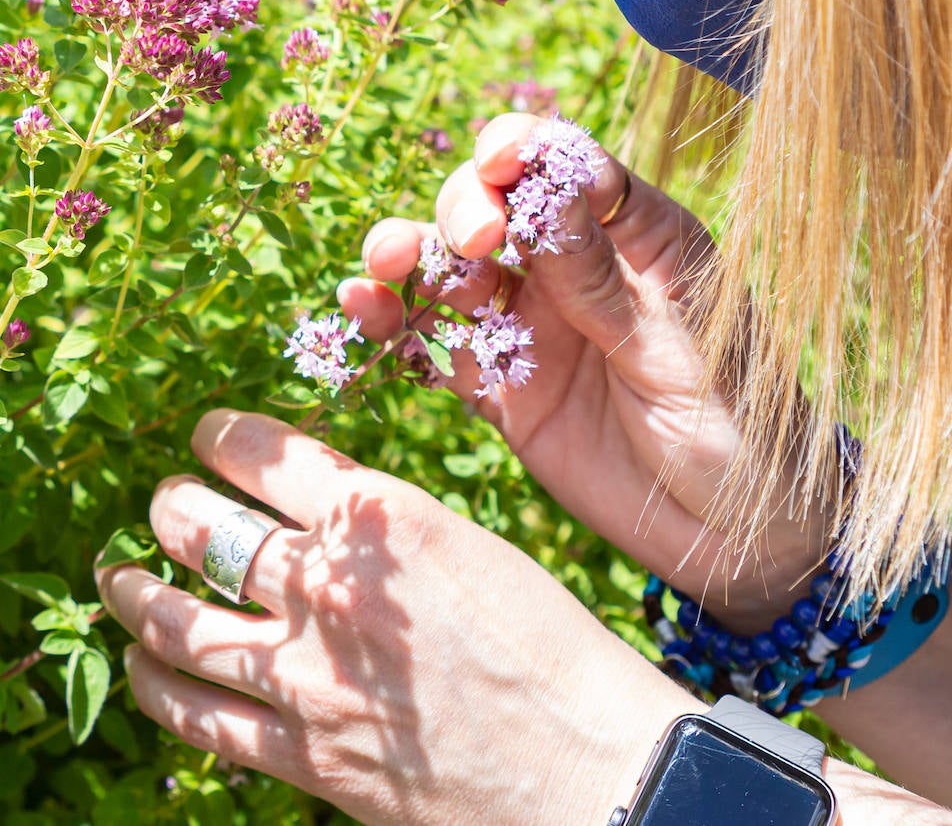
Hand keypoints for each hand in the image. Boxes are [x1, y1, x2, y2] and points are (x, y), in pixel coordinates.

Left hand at [95, 409, 692, 824]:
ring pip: (182, 623)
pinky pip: (203, 721)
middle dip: (172, 508)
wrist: (589, 764)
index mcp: (381, 516)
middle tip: (163, 502)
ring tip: (114, 576)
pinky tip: (141, 669)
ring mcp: (308, 677)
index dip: (223, 438)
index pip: (267, 456)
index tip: (208, 434)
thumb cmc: (551, 643)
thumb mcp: (471, 546)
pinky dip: (160, 689)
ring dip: (136, 594)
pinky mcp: (306, 757)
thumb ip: (386, 532)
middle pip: (209, 532)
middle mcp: (330, 587)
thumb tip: (321, 525)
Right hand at [342, 113, 826, 626]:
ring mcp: (535, 327)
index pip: (570, 166)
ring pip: (454, 272)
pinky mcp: (505, 389)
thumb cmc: (739, 422)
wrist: (739, 534)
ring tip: (382, 265)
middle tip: (473, 242)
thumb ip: (600, 277)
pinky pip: (439, 349)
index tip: (501, 161)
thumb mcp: (676, 345)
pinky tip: (363, 313)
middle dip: (467, 209)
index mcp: (638, 236)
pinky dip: (397, 329)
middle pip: (497, 208)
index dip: (527, 149)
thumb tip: (545, 185)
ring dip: (411, 257)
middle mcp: (576, 268)